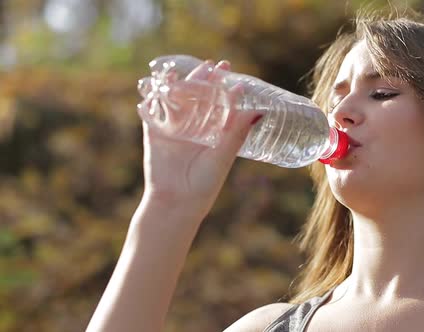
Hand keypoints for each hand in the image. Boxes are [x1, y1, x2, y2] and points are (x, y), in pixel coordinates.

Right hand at [140, 60, 263, 217]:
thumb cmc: (205, 183)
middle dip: (205, 80)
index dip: (224, 87)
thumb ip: (237, 131)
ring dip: (181, 84)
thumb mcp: (224, 154)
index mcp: (213, 132)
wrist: (177, 203)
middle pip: (199, 97)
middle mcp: (195, 127)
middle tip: (213, 65)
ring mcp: (174, 128)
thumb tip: (259, 109)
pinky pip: (154, 111)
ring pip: (177, 100)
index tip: (230, 71)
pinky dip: (155, 97)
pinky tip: (160, 82)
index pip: (220, 104)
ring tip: (187, 70)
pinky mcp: (155, 132)